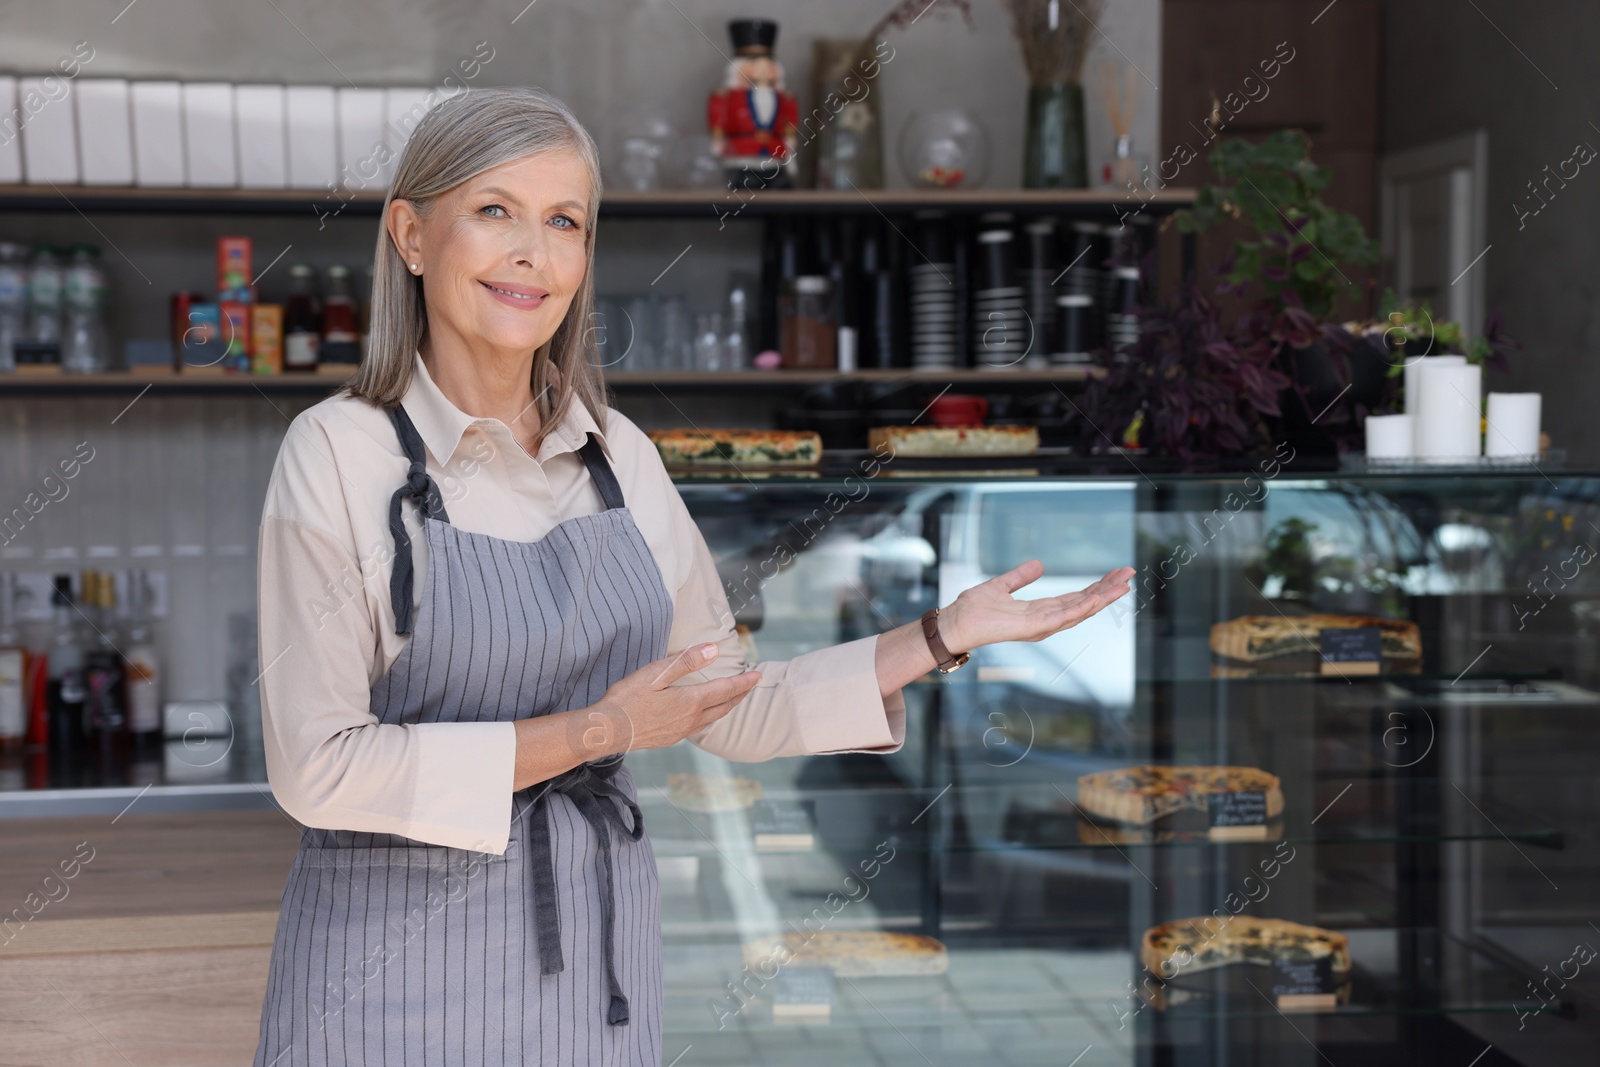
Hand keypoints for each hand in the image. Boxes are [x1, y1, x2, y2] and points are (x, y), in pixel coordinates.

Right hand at [572, 643, 759, 759]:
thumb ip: (686, 661)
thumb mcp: (656, 673)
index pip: (725, 689)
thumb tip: (713, 650)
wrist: (605, 731)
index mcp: (690, 701)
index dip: (743, 682)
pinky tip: (703, 715)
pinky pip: (698, 727)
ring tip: (733, 698)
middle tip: (751, 685)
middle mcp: (690, 720)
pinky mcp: (669, 739)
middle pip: (724, 706)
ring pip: (712, 719)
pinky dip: (709, 717)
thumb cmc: (626, 699)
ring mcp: (680, 732)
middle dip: (740, 695)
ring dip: (726, 707)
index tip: (758, 675)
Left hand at [939, 561, 1135, 653]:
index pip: (1075, 598)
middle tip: (1129, 573)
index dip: (1096, 587)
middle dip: (1107, 590)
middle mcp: (1045, 621)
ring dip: (1102, 598)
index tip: (1116, 574)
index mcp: (1040, 610)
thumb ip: (1019, 577)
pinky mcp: (1032, 627)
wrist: (955, 622)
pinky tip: (1097, 599)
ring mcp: (1041, 626)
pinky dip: (1081, 608)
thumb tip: (1039, 564)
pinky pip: (1062, 617)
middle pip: (1084, 604)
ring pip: (1080, 610)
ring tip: (1123, 584)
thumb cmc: (973, 609)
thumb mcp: (1001, 586)